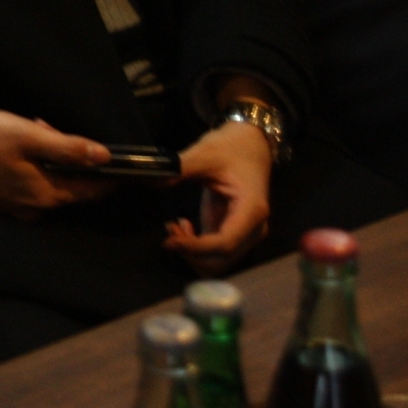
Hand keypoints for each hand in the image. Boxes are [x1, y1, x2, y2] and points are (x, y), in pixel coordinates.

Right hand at [0, 106, 117, 220]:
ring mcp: (16, 206)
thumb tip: (105, 157)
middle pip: (72, 186)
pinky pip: (32, 183)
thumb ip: (67, 148)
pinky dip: (36, 164)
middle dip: (75, 158)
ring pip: (51, 182)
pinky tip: (20, 142)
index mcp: (45, 195)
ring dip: (53, 158)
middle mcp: (34, 208)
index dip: (117, 178)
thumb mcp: (26, 135)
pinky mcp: (1, 199)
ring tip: (36, 129)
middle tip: (56, 129)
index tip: (139, 171)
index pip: (93, 190)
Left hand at [162, 120, 273, 275]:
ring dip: (192, 253)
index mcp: (251, 210)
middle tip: (170, 231)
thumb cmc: (231, 148)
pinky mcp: (235, 233)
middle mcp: (253, 229)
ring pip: (218, 262)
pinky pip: (215, 253)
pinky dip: (196, 248)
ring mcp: (246, 234)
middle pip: (221, 260)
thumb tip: (154, 180)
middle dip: (190, 252)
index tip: (169, 240)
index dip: (194, 248)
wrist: (251, 145)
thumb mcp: (205, 154)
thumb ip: (180, 168)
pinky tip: (183, 227)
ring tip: (175, 228)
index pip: (224, 244)